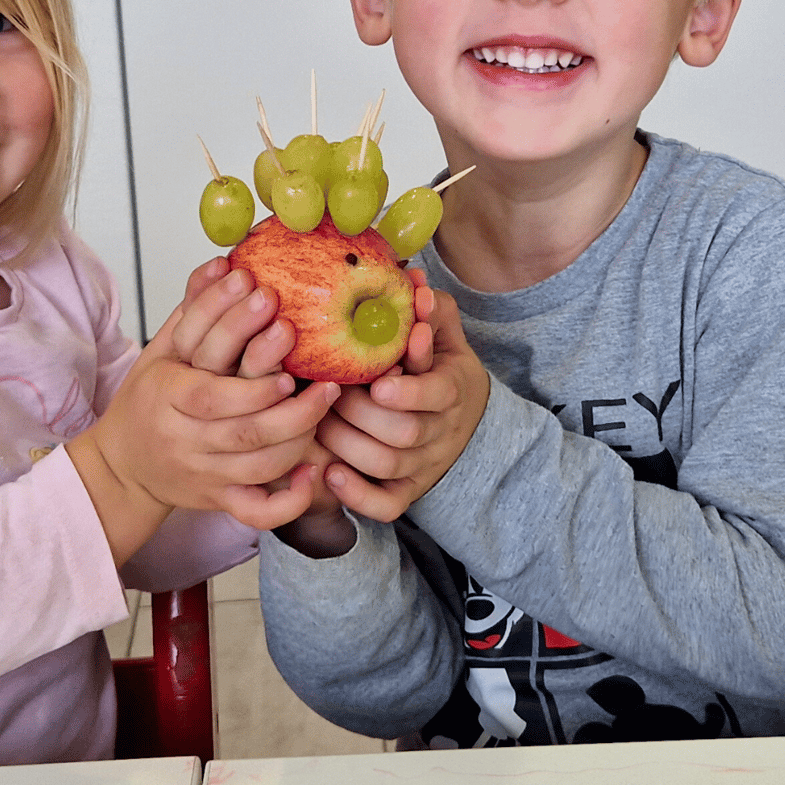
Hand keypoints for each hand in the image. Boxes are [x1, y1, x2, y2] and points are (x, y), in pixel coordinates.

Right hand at [67, 267, 339, 562]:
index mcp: (166, 396)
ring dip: (298, 439)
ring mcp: (202, 474)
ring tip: (326, 406)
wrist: (122, 466)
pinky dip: (287, 500)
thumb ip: (192, 311)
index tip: (287, 344)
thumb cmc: (147, 400)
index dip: (253, 380)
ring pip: (259, 468)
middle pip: (243, 433)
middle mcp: (183, 439)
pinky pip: (256, 511)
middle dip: (291, 409)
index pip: (210, 393)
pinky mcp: (218, 500)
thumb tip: (223, 263)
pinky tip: (312, 471)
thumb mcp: (160, 351)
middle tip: (328, 383)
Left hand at [314, 285, 488, 522]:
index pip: (436, 394)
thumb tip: (412, 279)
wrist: (466, 424)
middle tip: (329, 393)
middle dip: (362, 413)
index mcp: (452, 389)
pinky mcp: (406, 492)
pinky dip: (358, 495)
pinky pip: (386, 505)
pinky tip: (329, 473)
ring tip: (318, 423)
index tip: (379, 382)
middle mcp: (440, 431)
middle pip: (403, 431)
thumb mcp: (445, 337)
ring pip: (387, 465)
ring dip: (349, 445)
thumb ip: (431, 311)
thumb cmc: (440, 369)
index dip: (408, 390)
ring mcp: (423, 465)